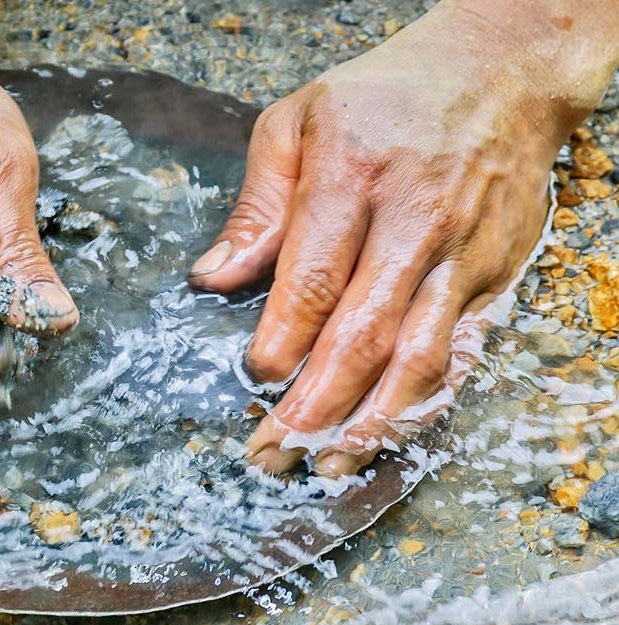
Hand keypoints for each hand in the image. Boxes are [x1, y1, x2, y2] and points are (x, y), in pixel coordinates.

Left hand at [188, 1, 617, 475]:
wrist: (501, 72)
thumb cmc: (385, 96)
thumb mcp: (298, 121)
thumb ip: (257, 206)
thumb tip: (211, 279)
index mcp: (351, 179)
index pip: (312, 281)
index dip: (280, 342)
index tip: (251, 380)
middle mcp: (413, 223)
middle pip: (360, 336)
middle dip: (313, 407)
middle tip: (271, 452)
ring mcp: (461, 255)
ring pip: (418, 359)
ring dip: (370, 423)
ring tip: (327, 464)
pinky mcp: (494, 276)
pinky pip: (463, 352)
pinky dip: (427, 403)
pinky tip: (391, 433)